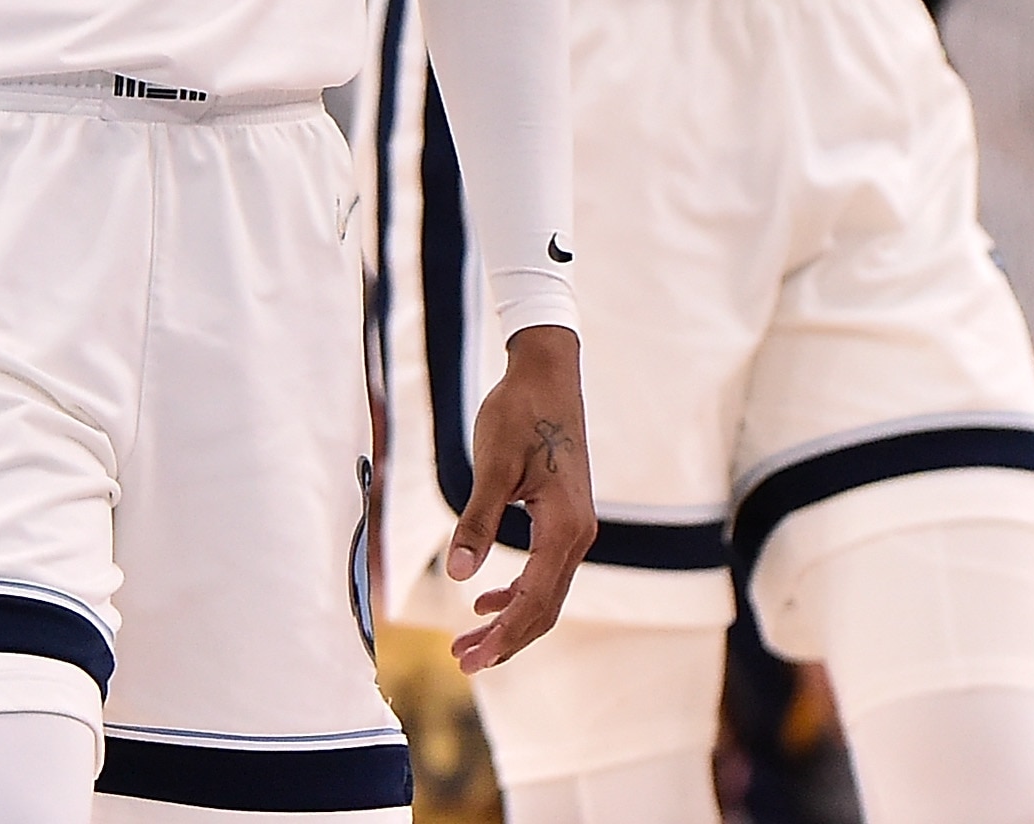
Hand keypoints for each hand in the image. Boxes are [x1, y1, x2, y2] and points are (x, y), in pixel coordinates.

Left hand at [446, 323, 594, 671]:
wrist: (547, 372)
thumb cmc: (519, 412)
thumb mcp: (493, 465)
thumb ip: (476, 521)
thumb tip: (456, 575)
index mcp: (565, 527)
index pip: (535, 600)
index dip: (503, 635)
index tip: (471, 659)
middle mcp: (578, 534)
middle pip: (544, 607)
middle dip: (505, 639)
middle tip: (463, 661)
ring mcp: (574, 527)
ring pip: (545, 593)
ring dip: (509, 620)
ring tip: (468, 641)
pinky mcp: (563, 518)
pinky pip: (544, 571)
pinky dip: (517, 593)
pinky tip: (485, 600)